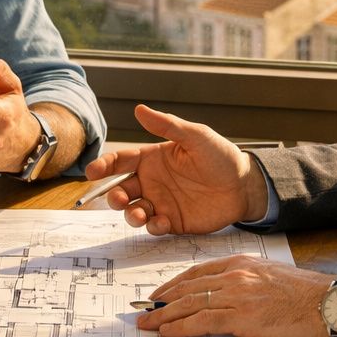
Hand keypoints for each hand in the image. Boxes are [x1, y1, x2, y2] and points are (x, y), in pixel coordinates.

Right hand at [84, 104, 265, 234]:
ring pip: (132, 211)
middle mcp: (152, 181)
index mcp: (152, 159)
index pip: (120, 161)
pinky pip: (154, 227)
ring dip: (130, 214)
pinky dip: (152, 226)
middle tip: (118, 198)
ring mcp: (160, 202)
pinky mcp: (172, 221)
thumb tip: (139, 109)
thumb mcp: (195, 136)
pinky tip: (162, 222)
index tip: (92, 172)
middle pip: (121, 190)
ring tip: (141, 214)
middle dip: (113, 196)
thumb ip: (167, 126)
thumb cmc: (220, 157)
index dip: (104, 165)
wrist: (244, 186)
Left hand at [137, 256, 334, 336]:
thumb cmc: (305, 295)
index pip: (195, 273)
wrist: (329, 302)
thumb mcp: (269, 276)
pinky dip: (181, 327)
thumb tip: (225, 297)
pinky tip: (167, 332)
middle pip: (186, 287)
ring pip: (189, 303)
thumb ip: (244, 281)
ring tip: (147, 324)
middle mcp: (234, 274)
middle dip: (160, 301)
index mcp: (240, 263)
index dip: (171, 285)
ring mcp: (237, 294)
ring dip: (163, 315)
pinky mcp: (242, 315)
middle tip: (142, 311)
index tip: (157, 295)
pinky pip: (202, 321)